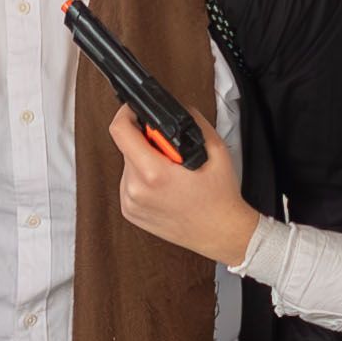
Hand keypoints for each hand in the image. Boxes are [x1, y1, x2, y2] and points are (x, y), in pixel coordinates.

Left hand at [104, 96, 260, 266]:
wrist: (222, 233)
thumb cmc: (220, 198)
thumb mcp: (214, 148)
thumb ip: (191, 120)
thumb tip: (174, 107)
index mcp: (153, 174)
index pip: (120, 131)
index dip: (127, 114)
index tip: (136, 112)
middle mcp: (136, 190)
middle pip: (126, 147)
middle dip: (146, 141)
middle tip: (170, 150)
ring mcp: (130, 203)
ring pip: (128, 164)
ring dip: (145, 160)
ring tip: (171, 172)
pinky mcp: (130, 212)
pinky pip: (129, 182)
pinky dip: (143, 178)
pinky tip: (165, 186)